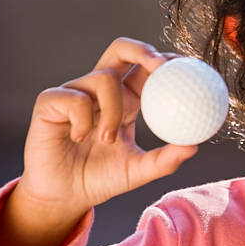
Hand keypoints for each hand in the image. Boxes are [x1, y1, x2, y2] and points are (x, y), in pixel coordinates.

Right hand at [0, 37, 198, 245]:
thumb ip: (165, 160)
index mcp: (127, 99)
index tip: (187, 65)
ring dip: (112, 108)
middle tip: (160, 66)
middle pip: (121, 49)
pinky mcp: (51, 102)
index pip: (147, 68)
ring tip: (108, 139)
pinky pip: (74, 98)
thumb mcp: (138, 171)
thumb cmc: (101, 179)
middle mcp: (103, 90)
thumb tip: (194, 147)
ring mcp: (77, 92)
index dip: (166, 59)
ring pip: (103, 77)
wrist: (64, 196)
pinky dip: (82, 119)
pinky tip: (78, 137)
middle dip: (142, 49)